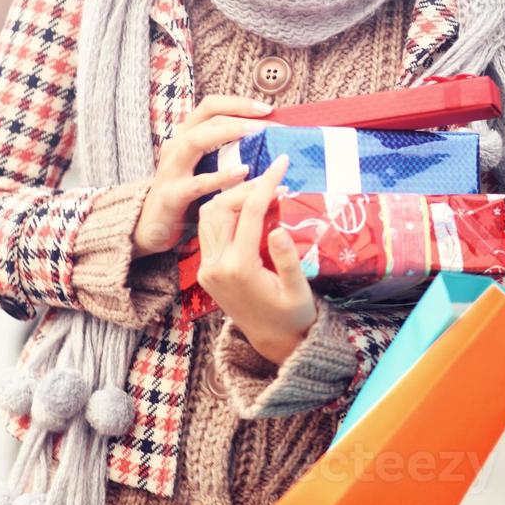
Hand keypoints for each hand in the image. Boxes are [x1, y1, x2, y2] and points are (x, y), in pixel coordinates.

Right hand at [132, 94, 276, 257]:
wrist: (153, 226)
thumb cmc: (188, 193)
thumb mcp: (206, 167)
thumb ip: (228, 151)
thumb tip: (268, 141)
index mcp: (186, 135)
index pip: (210, 107)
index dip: (238, 103)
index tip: (267, 109)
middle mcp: (176, 146)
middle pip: (208, 119)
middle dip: (241, 117)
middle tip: (271, 125)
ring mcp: (170, 169)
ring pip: (196, 141)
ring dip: (228, 133)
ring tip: (256, 133)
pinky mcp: (171, 195)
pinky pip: (197, 183)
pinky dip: (221, 177)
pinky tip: (243, 172)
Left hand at [195, 154, 317, 364]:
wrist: (272, 341)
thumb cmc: (293, 315)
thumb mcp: (298, 290)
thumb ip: (287, 260)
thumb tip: (277, 228)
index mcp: (240, 268)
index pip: (250, 213)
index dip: (267, 183)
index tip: (282, 163)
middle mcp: (216, 266)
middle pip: (221, 207)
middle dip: (246, 186)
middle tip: (273, 177)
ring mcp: (207, 269)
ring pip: (208, 215)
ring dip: (232, 196)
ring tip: (260, 189)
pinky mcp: (206, 270)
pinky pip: (208, 230)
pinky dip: (224, 211)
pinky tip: (246, 207)